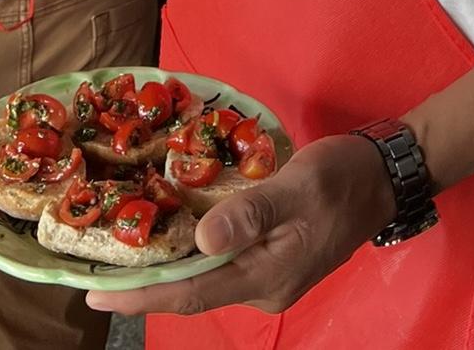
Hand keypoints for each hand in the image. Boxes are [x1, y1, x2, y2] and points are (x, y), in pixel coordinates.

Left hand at [86, 134, 395, 317]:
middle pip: (193, 290)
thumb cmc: (341, 179)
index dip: (142, 296)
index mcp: (267, 278)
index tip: (96, 295)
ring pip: (205, 276)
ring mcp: (268, 273)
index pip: (192, 295)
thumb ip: (250, 213)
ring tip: (117, 251)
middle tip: (91, 271)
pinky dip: (190, 251)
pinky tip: (167, 232)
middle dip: (143, 283)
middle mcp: (263, 286)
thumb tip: (203, 239)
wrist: (382, 177)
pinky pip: (221, 260)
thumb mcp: (297, 188)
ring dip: (165, 267)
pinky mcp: (270, 255)